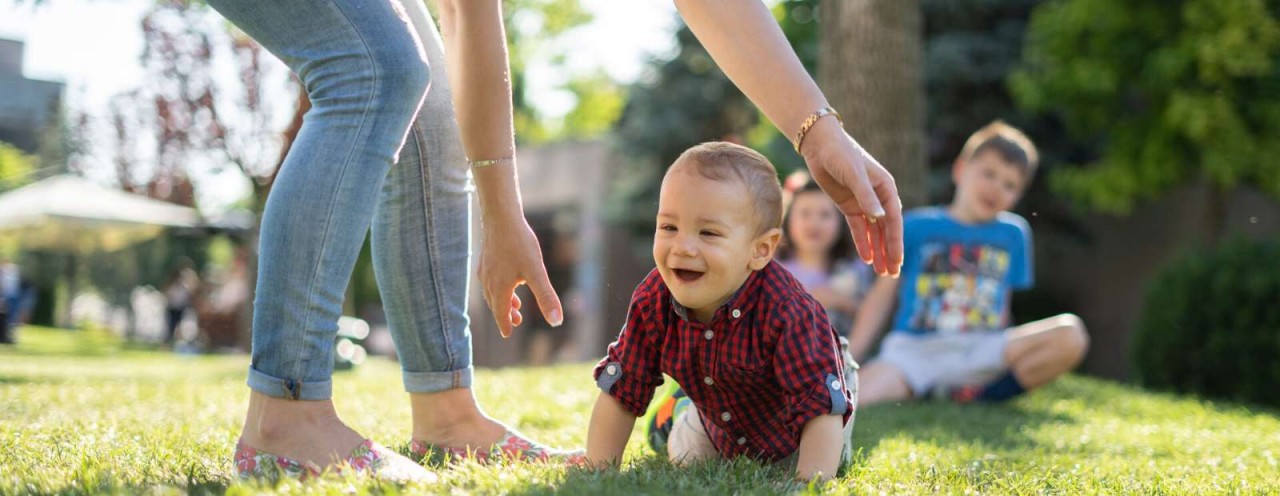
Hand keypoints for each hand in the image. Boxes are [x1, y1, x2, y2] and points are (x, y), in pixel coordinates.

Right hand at [477, 212, 562, 337]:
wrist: (501, 217)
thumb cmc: (519, 244)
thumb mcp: (536, 272)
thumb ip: (546, 297)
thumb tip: (557, 322)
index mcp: (500, 288)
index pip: (501, 312)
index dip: (505, 324)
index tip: (507, 334)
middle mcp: (489, 281)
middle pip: (495, 304)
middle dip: (505, 314)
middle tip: (516, 322)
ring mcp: (486, 269)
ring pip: (492, 291)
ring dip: (502, 301)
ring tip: (515, 304)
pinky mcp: (486, 258)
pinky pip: (490, 279)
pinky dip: (498, 287)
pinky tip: (508, 279)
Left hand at [801, 118, 903, 276]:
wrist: (820, 146)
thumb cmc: (841, 154)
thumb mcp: (854, 174)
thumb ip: (866, 197)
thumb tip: (880, 218)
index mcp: (886, 188)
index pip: (893, 220)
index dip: (895, 242)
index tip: (897, 261)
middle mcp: (878, 197)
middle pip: (886, 230)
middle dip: (889, 252)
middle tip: (892, 274)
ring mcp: (863, 203)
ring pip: (874, 232)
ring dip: (878, 251)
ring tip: (881, 272)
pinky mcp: (849, 206)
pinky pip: (858, 229)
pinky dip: (863, 243)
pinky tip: (866, 259)